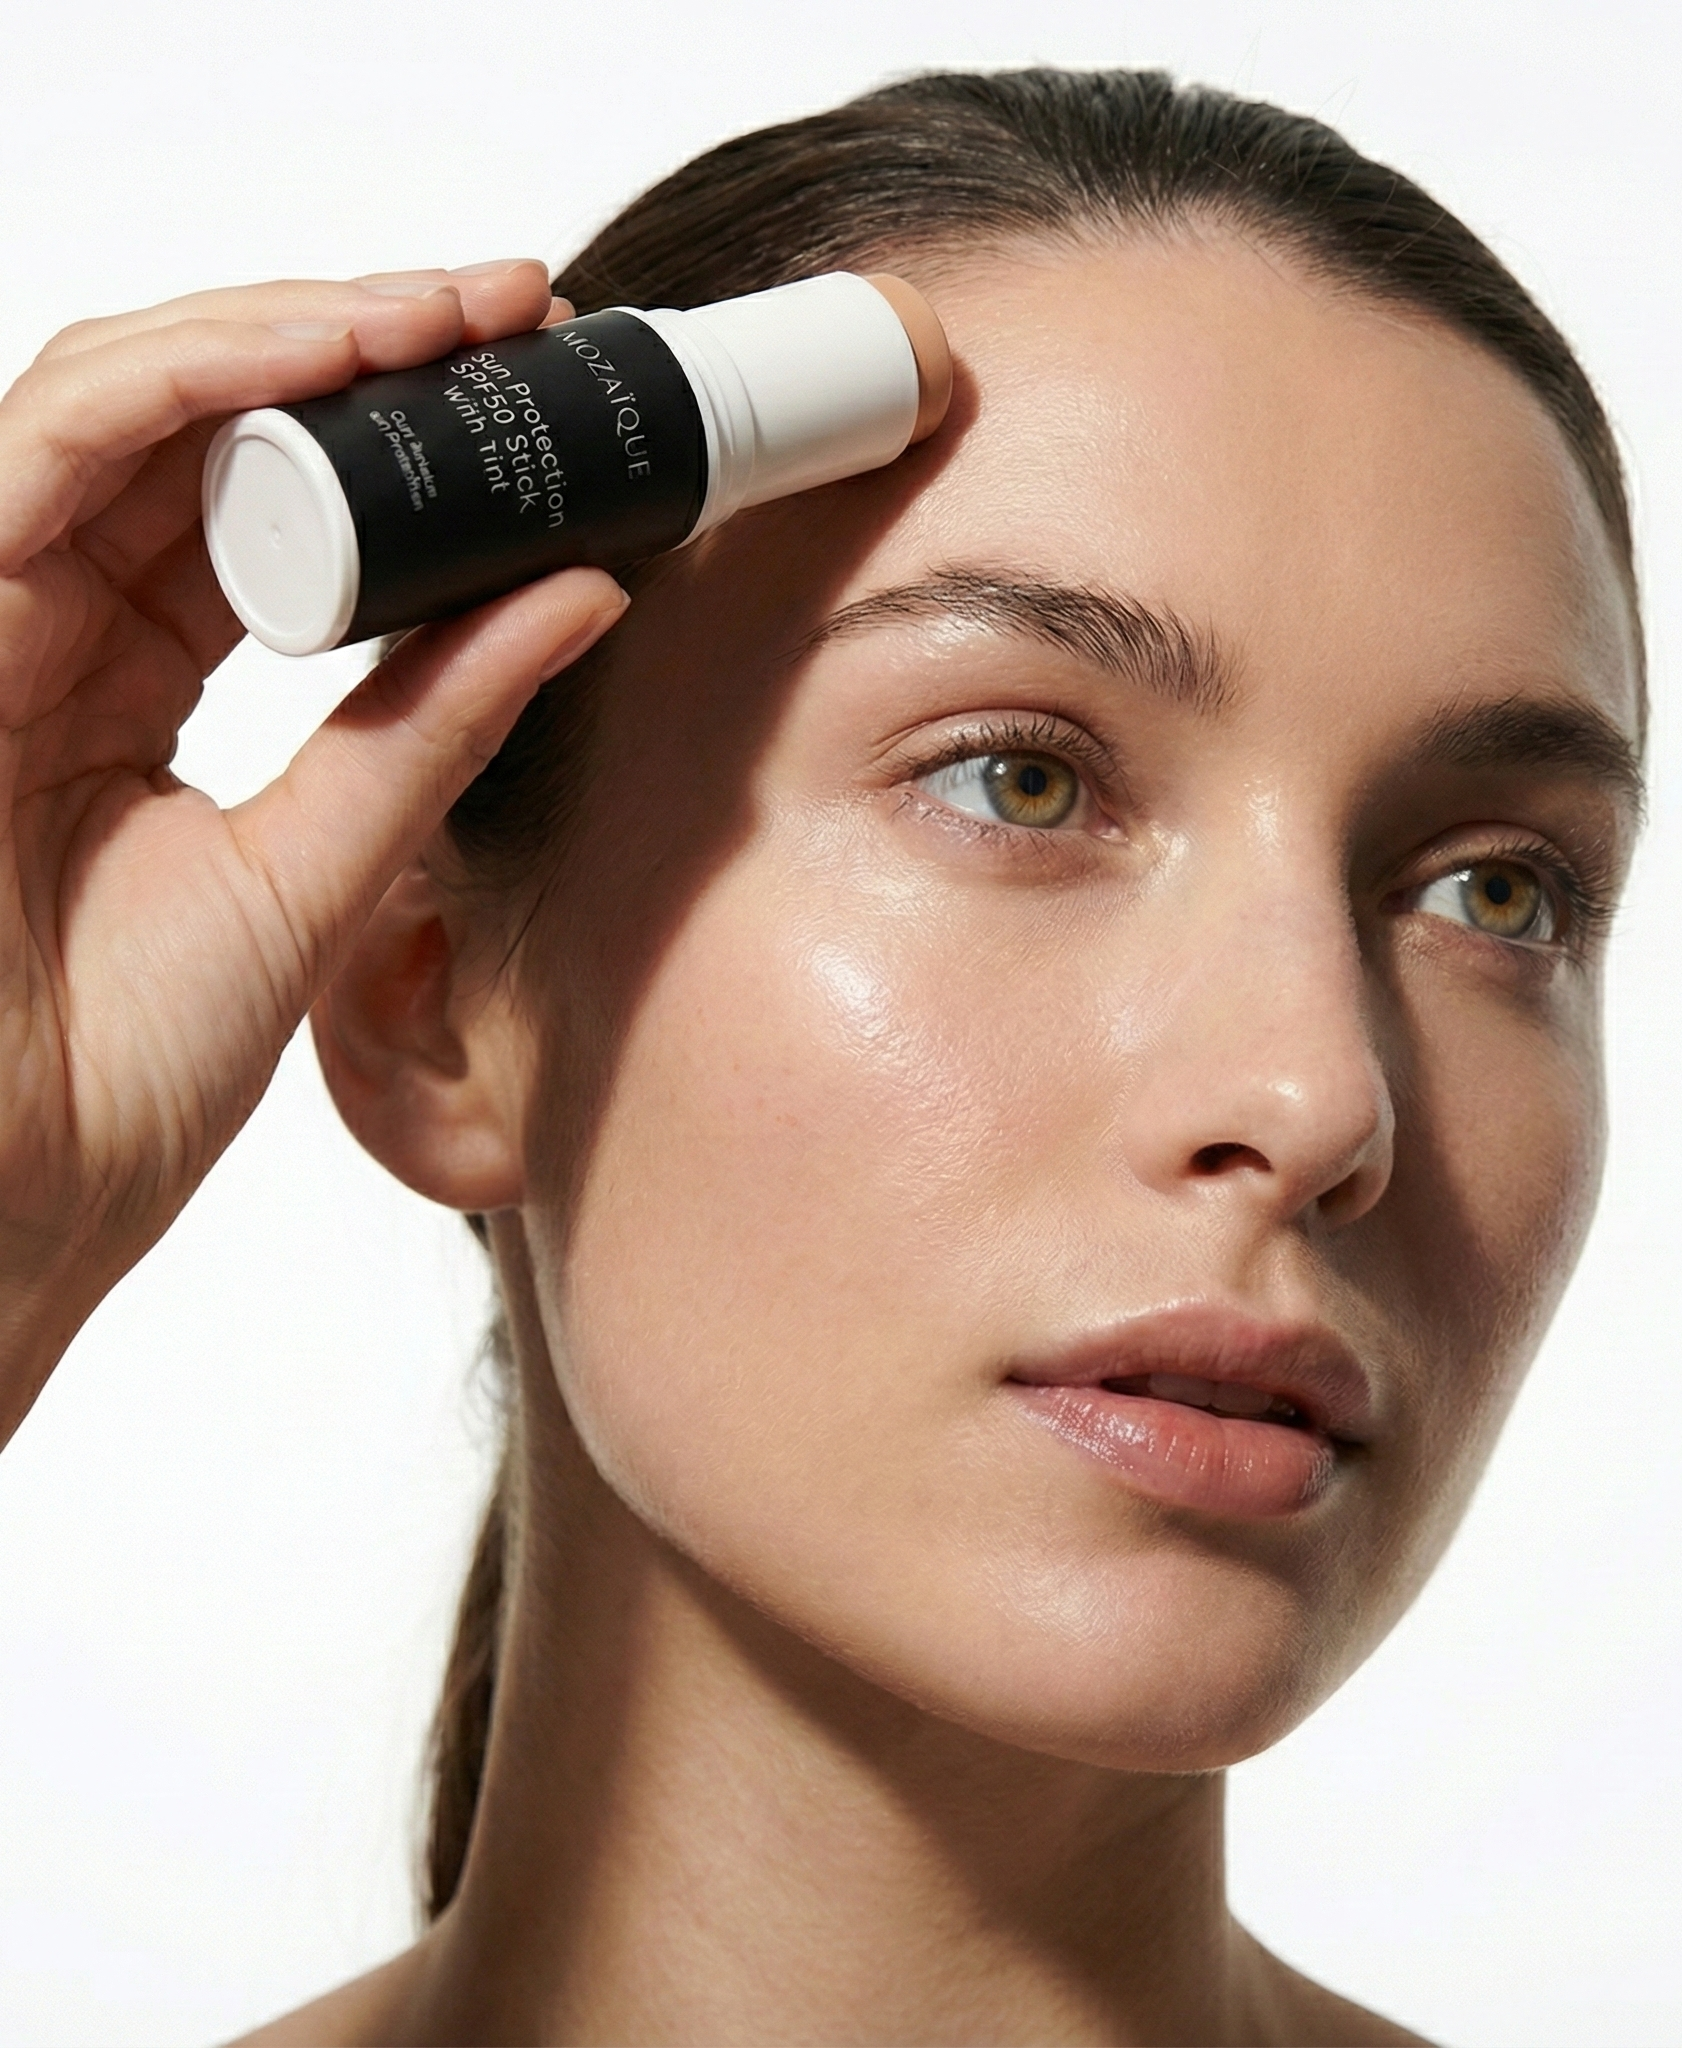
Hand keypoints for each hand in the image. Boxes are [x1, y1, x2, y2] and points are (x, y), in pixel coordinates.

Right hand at [0, 260, 626, 1443]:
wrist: (8, 1206)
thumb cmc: (124, 1070)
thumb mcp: (329, 860)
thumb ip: (437, 719)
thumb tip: (583, 595)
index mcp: (134, 683)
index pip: (262, 508)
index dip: (392, 433)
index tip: (533, 383)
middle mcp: (53, 628)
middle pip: (199, 428)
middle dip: (357, 350)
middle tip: (514, 309)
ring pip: (121, 405)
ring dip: (289, 338)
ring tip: (450, 311)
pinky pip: (46, 452)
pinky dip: (184, 383)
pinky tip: (321, 353)